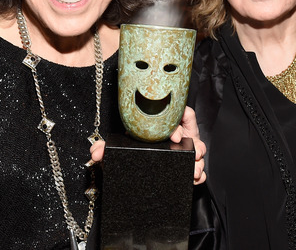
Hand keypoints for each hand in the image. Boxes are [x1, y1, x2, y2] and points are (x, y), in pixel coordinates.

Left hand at [90, 107, 206, 184]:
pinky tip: (195, 178)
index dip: (178, 124)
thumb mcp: (118, 150)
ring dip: (198, 161)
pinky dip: (199, 175)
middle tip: (192, 154)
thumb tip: (96, 152)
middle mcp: (174, 137)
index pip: (176, 116)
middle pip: (192, 135)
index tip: (174, 137)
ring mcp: (182, 152)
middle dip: (195, 145)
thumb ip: (106, 149)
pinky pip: (198, 169)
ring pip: (198, 152)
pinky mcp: (186, 167)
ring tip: (194, 170)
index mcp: (160, 126)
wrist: (136, 178)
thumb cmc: (130, 153)